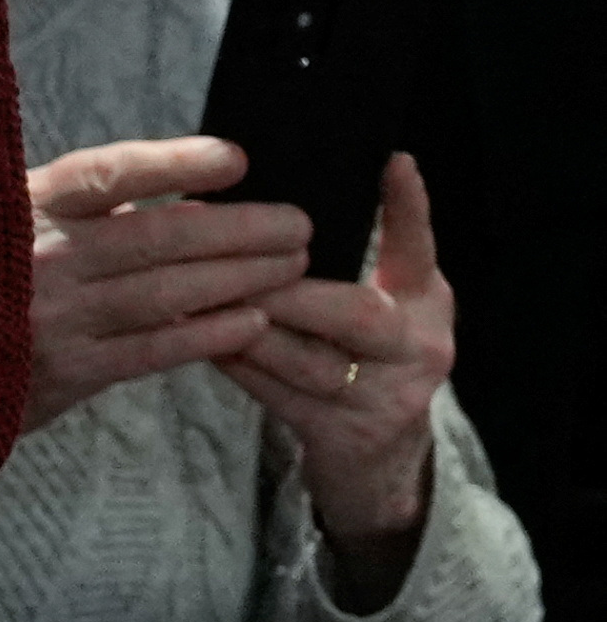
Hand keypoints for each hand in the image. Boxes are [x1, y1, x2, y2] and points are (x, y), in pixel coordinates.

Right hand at [25, 135, 306, 425]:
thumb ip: (82, 209)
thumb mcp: (12, 223)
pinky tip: (252, 322)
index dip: (174, 166)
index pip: (106, 175)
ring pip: (166, 292)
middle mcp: (38, 258)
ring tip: (290, 268)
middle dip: (241, 230)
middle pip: (158, 236)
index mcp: (24, 207)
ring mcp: (52, 318)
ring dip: (240, 279)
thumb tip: (189, 200)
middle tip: (298, 226)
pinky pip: (153, 349)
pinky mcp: (65, 372)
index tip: (235, 161)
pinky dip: (208, 334)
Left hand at [219, 150, 455, 585]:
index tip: (393, 161)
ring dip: (246, 326)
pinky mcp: (343, 436)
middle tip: (233, 263)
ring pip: (308, 360)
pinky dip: (234, 362)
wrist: (375, 460)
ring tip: (196, 295)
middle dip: (288, 289)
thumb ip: (352, 255)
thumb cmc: (359, 358)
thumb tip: (286, 196)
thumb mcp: (377, 302)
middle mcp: (420, 348)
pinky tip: (197, 337)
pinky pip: (277, 395)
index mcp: (426, 303)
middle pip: (358, 314)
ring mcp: (385, 398)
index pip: (421, 249)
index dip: (410, 207)